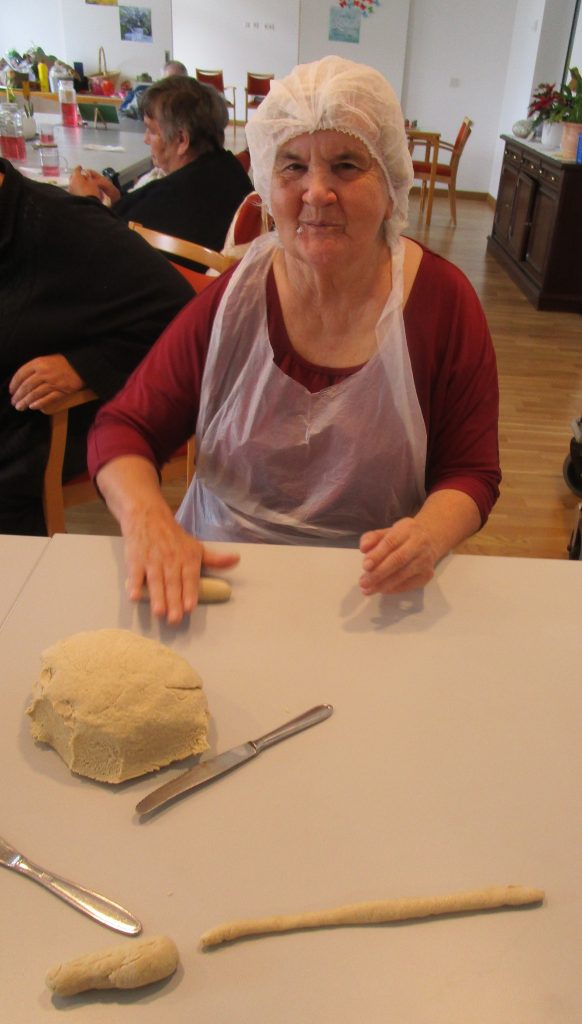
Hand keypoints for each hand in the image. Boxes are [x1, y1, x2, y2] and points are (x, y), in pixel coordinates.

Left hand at [9, 355, 83, 411]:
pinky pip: (48, 399)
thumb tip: (22, 381)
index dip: (14, 384)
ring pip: (35, 394)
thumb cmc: (63, 362)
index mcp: (39, 362)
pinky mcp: (62, 391)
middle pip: (26, 386)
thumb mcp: (47, 359)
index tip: (11, 391)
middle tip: (14, 402)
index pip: (21, 374)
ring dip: (25, 401)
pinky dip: (39, 403)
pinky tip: (32, 407)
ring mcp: (54, 382)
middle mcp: (44, 372)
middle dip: (18, 396)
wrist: (82, 365)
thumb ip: (35, 368)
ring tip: (20, 407)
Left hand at [69, 166, 119, 203]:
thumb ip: (89, 177)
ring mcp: (70, 190)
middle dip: (77, 176)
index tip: (80, 167)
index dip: (79, 168)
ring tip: (82, 184)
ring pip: (73, 184)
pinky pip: (74, 190)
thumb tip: (86, 174)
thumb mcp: (93, 183)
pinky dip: (77, 189)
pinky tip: (81, 191)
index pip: (76, 170)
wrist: (88, 206)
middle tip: (82, 176)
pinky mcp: (71, 197)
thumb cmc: (91, 193)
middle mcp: (71, 183)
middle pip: (73, 177)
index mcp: (76, 177)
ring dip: (77, 183)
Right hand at [123, 499, 239, 623]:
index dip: (189, 593)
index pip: (189, 578)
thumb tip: (237, 559)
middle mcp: (171, 560)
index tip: (190, 608)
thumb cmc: (173, 537)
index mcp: (187, 558)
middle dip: (174, 602)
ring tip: (159, 613)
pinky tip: (134, 597)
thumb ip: (215, 559)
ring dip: (157, 597)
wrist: (147, 516)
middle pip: (173, 583)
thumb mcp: (196, 547)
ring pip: (155, 581)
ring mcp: (152, 560)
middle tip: (174, 620)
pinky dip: (134, 585)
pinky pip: (135, 574)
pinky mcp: (135, 559)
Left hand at [359, 519, 437, 595]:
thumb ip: (372, 538)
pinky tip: (381, 590)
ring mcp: (425, 560)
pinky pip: (409, 585)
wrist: (430, 540)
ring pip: (403, 574)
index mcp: (407, 529)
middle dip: (379, 573)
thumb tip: (363, 548)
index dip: (377, 555)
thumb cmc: (403, 537)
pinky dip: (393, 589)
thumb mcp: (387, 531)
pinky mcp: (427, 574)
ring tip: (368, 589)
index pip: (391, 543)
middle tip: (363, 582)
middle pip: (398, 560)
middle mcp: (420, 544)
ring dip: (383, 584)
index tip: (365, 566)